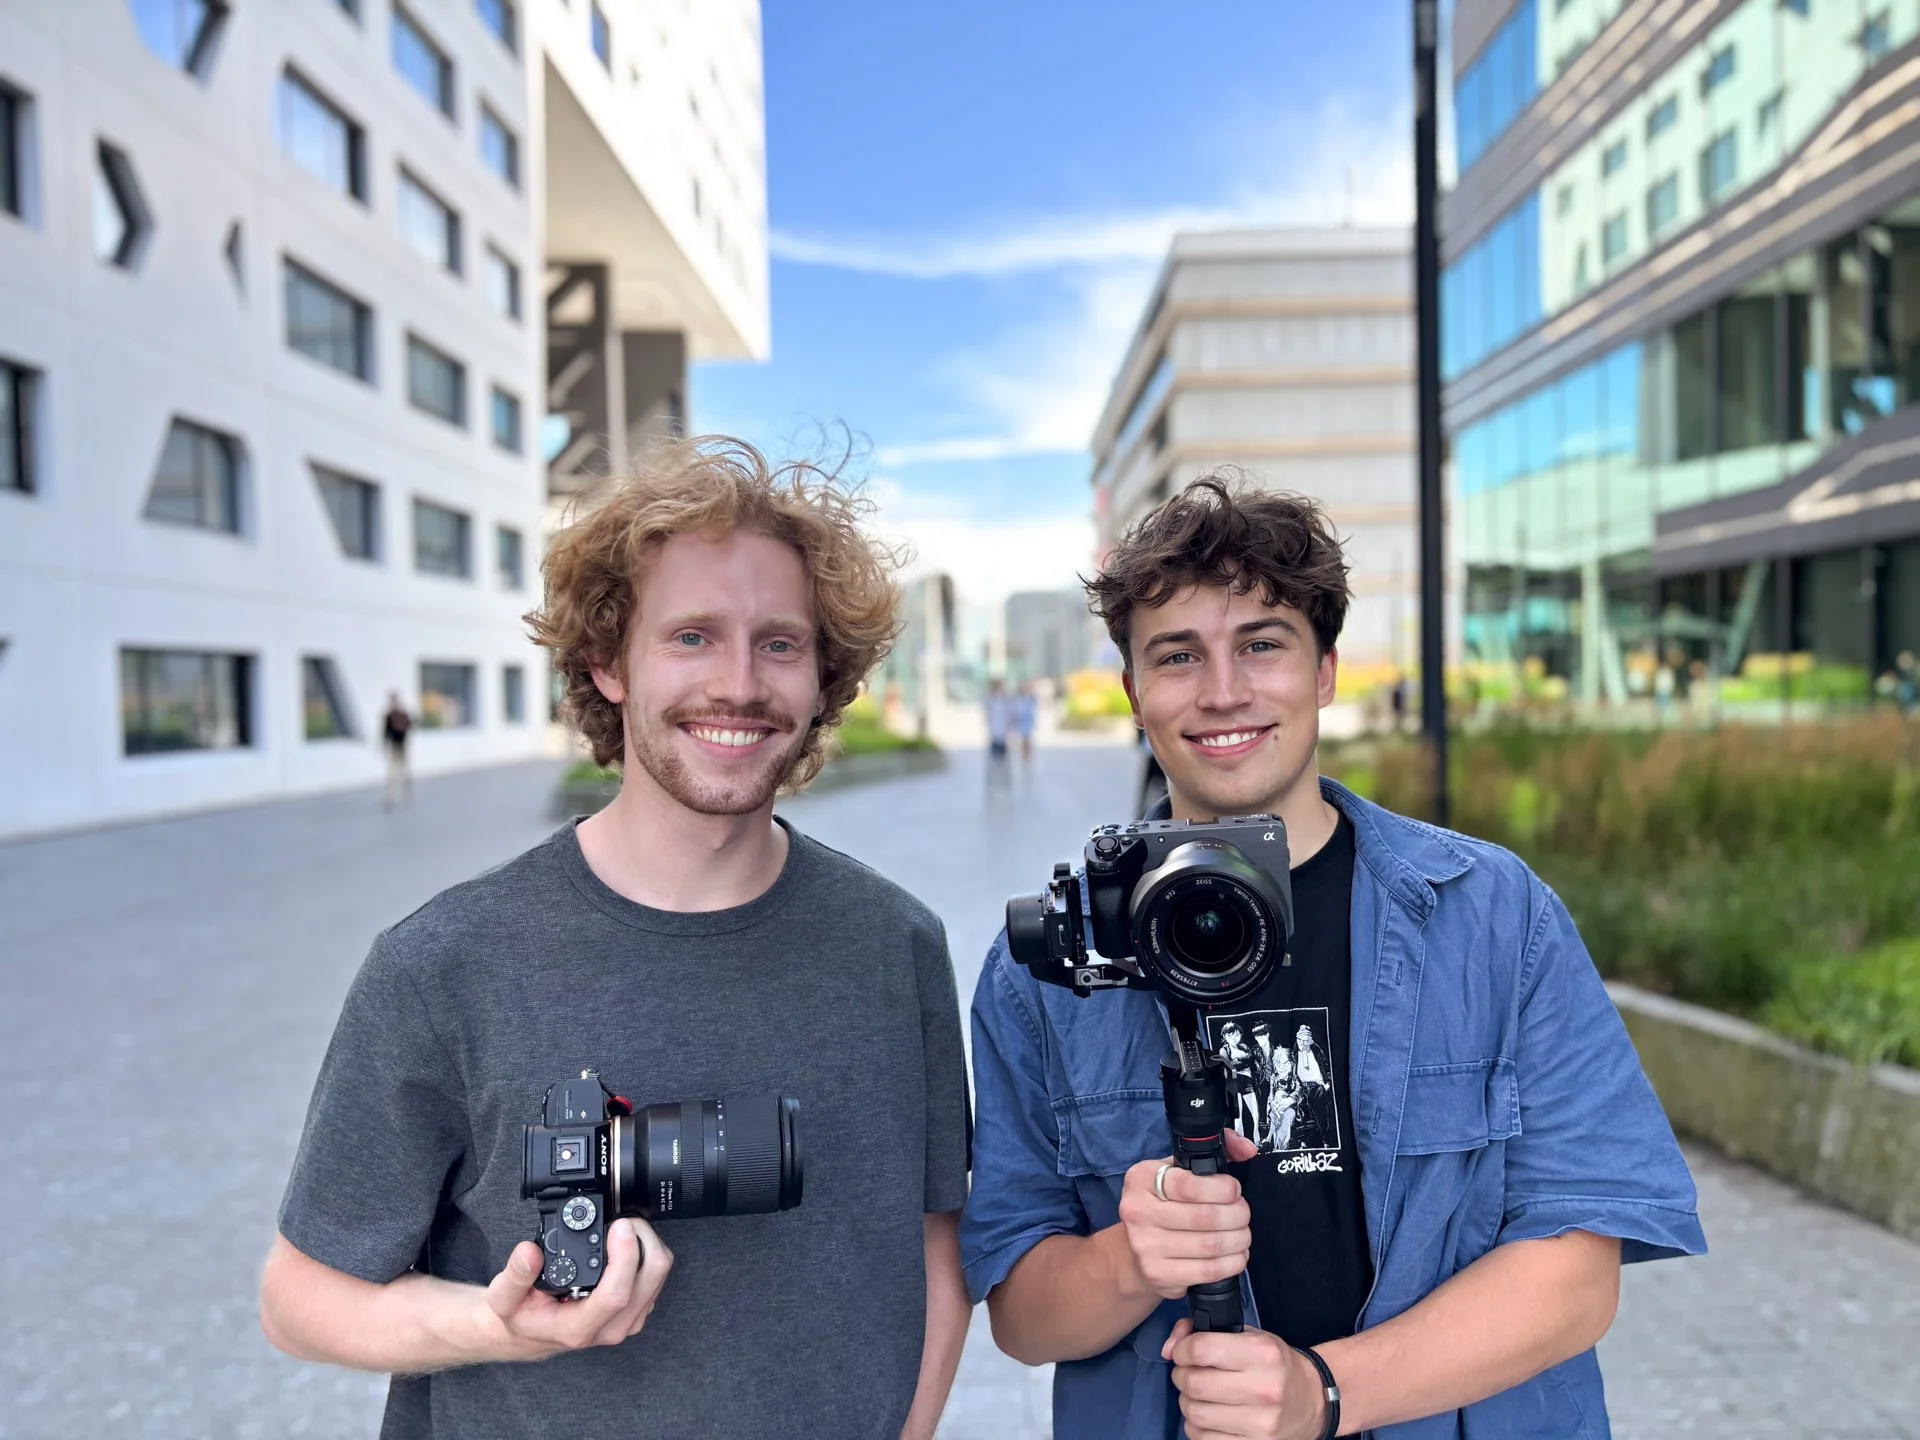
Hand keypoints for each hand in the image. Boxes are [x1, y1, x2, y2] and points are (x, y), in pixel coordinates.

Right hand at [483, 1217, 672, 1359]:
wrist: (532, 1334)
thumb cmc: (523, 1316)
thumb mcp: (503, 1298)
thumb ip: (515, 1275)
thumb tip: (528, 1252)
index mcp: (578, 1327)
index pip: (615, 1296)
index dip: (624, 1257)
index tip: (618, 1227)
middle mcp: (609, 1328)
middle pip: (649, 1280)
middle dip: (643, 1240)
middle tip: (623, 1220)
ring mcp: (627, 1322)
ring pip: (658, 1278)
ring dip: (648, 1245)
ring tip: (623, 1229)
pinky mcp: (636, 1312)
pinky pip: (656, 1280)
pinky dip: (647, 1255)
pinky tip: (626, 1245)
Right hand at [1114, 1131, 1257, 1300]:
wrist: (1133, 1251)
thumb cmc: (1164, 1205)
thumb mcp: (1178, 1171)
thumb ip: (1214, 1154)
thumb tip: (1248, 1149)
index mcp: (1141, 1179)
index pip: (1189, 1185)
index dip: (1223, 1189)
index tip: (1234, 1191)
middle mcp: (1137, 1211)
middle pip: (1204, 1217)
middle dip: (1237, 1215)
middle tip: (1243, 1214)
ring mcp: (1145, 1246)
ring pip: (1210, 1245)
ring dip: (1238, 1240)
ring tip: (1243, 1235)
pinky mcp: (1158, 1274)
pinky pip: (1208, 1271)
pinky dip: (1232, 1263)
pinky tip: (1236, 1255)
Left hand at [1162, 1318, 1329, 1439]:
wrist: (1312, 1401)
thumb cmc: (1274, 1365)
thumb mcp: (1250, 1336)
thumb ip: (1206, 1332)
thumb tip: (1169, 1348)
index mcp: (1263, 1354)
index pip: (1201, 1349)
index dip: (1182, 1350)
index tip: (1184, 1353)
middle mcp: (1264, 1389)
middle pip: (1193, 1383)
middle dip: (1181, 1376)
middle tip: (1189, 1373)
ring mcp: (1261, 1423)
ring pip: (1194, 1413)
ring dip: (1187, 1403)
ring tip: (1200, 1396)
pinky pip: (1202, 1438)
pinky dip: (1198, 1427)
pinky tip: (1210, 1416)